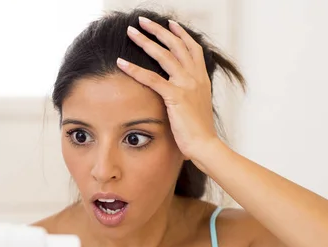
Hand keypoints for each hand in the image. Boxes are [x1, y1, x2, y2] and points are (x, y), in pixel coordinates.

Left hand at [117, 16, 219, 160]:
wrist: (205, 145)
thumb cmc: (199, 131)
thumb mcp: (197, 106)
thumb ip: (190, 94)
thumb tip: (181, 93)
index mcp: (202, 79)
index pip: (192, 48)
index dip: (181, 34)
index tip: (170, 23)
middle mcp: (196, 77)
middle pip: (176, 45)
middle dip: (159, 30)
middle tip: (143, 21)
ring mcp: (186, 85)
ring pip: (164, 55)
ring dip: (145, 41)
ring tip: (131, 32)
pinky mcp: (175, 96)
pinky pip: (152, 78)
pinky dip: (135, 69)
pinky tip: (122, 62)